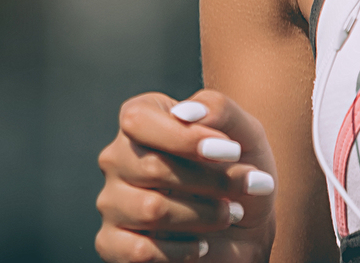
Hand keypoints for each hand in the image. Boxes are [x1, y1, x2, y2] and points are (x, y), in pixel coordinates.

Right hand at [95, 90, 278, 262]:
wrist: (248, 224)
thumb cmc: (240, 169)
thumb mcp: (245, 133)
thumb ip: (219, 110)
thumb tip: (186, 111)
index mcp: (142, 119)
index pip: (138, 119)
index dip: (185, 137)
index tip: (231, 151)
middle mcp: (118, 157)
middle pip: (150, 167)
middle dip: (210, 180)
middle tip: (245, 185)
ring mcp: (111, 201)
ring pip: (150, 210)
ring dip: (203, 215)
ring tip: (229, 213)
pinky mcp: (113, 242)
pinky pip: (138, 250)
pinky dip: (181, 250)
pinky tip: (202, 244)